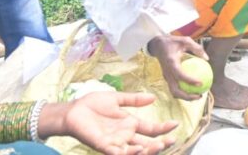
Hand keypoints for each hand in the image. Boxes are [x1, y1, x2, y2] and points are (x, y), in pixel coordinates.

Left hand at [59, 91, 177, 154]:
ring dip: (148, 150)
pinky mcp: (104, 145)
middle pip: (147, 143)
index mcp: (130, 124)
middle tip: (171, 140)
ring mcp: (116, 142)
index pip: (151, 129)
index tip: (175, 124)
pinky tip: (138, 149)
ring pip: (136, 151)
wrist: (72, 110)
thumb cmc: (92, 105)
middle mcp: (126, 135)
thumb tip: (153, 97)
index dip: (164, 128)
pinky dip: (129, 153)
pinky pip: (118, 153)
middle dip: (161, 143)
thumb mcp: (117, 99)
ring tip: (159, 145)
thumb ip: (134, 99)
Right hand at [147, 36, 207, 100]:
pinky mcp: (167, 78)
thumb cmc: (172, 42)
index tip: (200, 83)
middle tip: (200, 95)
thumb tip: (207, 58)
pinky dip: (184, 91)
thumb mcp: (185, 40)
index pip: (179, 75)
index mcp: (170, 62)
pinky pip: (175, 88)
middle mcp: (167, 72)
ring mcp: (166, 77)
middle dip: (187, 96)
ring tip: (198, 96)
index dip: (189, 81)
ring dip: (185, 97)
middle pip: (175, 90)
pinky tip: (194, 89)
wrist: (157, 45)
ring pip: (174, 92)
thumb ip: (196, 48)